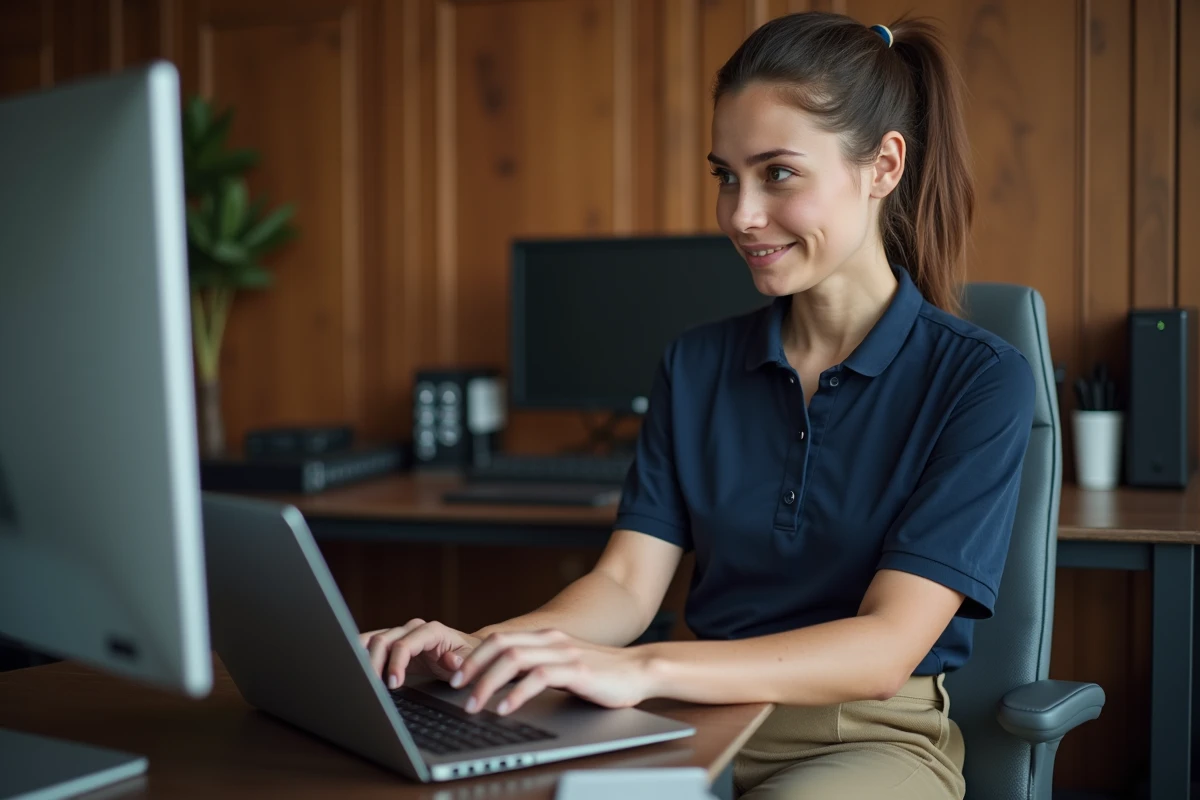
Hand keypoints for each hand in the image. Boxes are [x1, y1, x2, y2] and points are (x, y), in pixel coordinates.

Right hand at [359, 619, 481, 688]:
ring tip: (359, 679)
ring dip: (363, 658)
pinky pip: (371, 645)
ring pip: (373, 640)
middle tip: (373, 688)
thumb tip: (451, 661)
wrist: (465, 653)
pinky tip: (353, 668)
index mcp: (432, 631)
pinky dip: (360, 655)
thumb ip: (461, 662)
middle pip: (384, 640)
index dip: (396, 663)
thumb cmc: (468, 658)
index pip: (405, 644)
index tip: (393, 684)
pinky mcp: (393, 644)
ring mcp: (401, 634)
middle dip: (375, 664)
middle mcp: (413, 629)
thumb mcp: (470, 662)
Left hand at [449, 629, 652, 715]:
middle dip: (473, 666)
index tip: (457, 678)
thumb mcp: (563, 666)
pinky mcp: (578, 670)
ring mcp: (564, 653)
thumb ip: (538, 668)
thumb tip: (503, 684)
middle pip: (500, 645)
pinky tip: (506, 708)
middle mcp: (551, 641)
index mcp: (545, 638)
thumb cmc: (602, 673)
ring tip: (474, 704)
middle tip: (456, 688)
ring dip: (488, 682)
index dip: (474, 656)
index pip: (499, 639)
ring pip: (514, 658)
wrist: (640, 670)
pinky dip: (517, 693)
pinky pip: (539, 677)